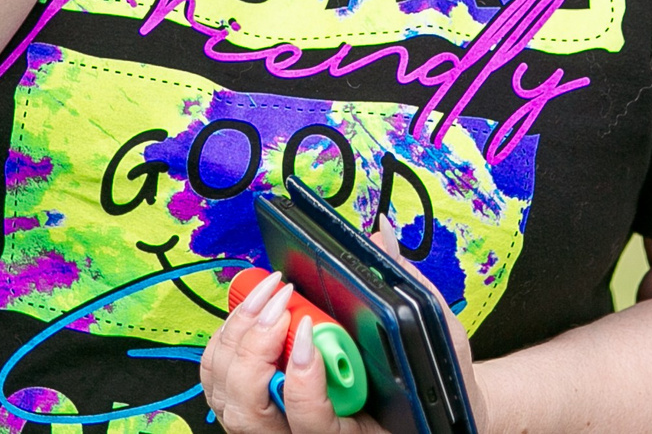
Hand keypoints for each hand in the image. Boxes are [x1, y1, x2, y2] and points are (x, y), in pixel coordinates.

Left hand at [199, 224, 493, 433]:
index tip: (310, 329)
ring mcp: (270, 431)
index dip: (303, 379)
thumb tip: (381, 237)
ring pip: (227, 396)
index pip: (311, 424)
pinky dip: (225, 344)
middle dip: (255, 347)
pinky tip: (251, 311)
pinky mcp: (253, 413)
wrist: (415, 421)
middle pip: (249, 411)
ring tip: (268, 295)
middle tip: (281, 300)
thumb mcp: (432, 348)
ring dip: (238, 338)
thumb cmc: (422, 395)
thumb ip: (412, 299)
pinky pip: (218, 384)